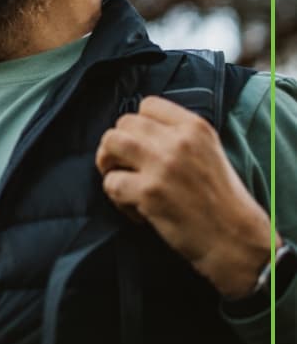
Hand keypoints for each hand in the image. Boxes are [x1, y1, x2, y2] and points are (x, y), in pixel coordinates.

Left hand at [95, 96, 276, 298]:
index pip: (148, 104)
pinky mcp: (149, 192)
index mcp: (195, 127)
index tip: (141, 147)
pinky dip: (118, 200)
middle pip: (123, 123)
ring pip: (110, 144)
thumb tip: (140, 136)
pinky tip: (138, 212)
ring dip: (109, 165)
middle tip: (124, 169)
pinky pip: (111, 183)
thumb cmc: (221, 202)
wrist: (234, 238)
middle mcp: (178, 140)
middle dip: (117, 146)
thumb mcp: (209, 153)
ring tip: (124, 185)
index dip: (137, 126)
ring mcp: (162, 164)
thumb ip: (179, 139)